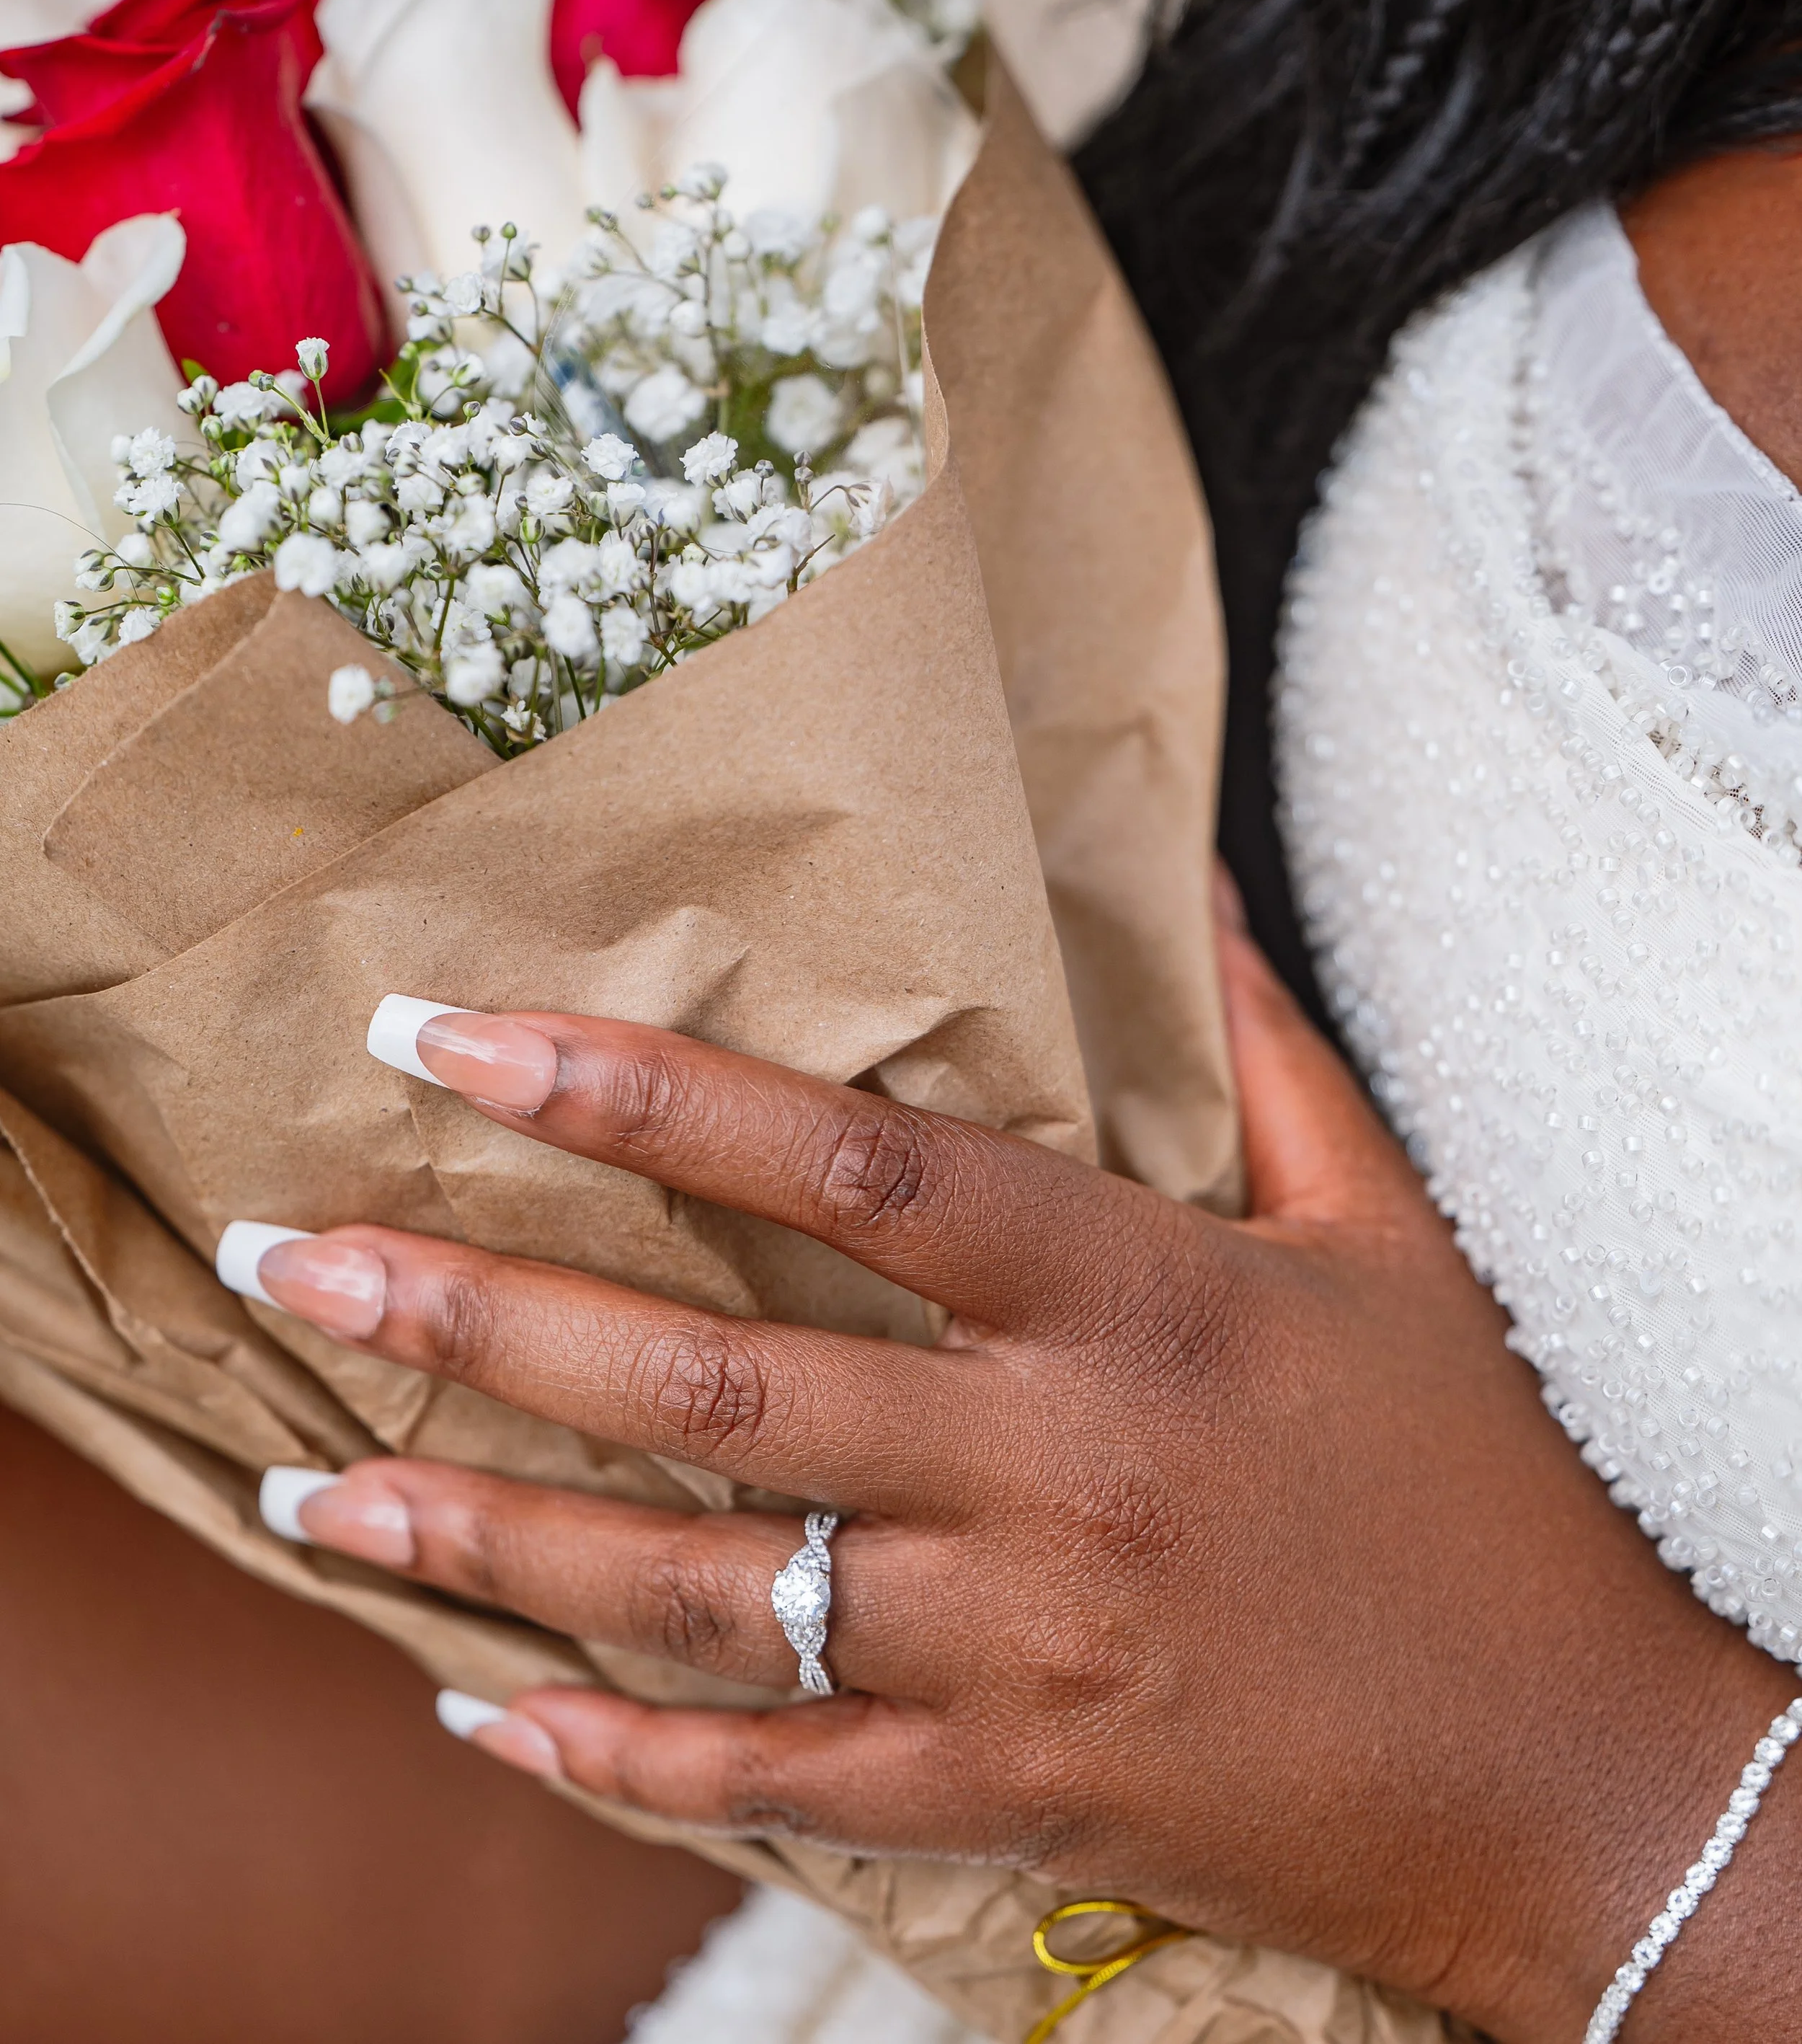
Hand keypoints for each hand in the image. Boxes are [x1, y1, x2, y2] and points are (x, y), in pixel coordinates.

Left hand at [242, 902, 1801, 2042]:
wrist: (1577, 1784)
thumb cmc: (1475, 1490)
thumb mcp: (1392, 1245)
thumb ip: (1275, 1059)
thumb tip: (1199, 886)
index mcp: (1139, 1306)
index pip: (851, 1173)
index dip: (643, 1096)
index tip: (464, 1043)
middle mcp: (1057, 1474)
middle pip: (719, 1385)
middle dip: (480, 1312)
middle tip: (296, 1254)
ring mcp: (1026, 1654)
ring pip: (704, 1589)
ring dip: (489, 1533)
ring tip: (314, 1486)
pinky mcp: (1019, 1798)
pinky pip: (780, 1779)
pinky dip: (623, 1751)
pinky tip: (486, 1711)